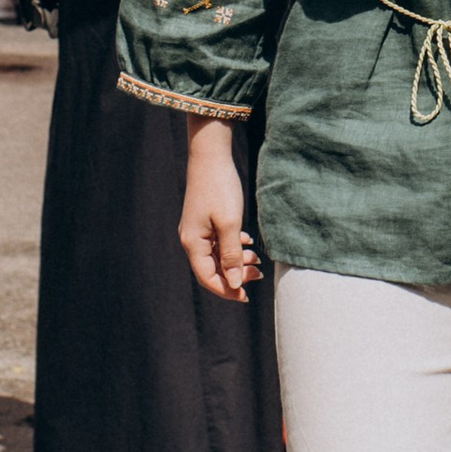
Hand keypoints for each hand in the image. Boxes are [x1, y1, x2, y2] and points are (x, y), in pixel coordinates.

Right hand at [179, 118, 258, 304]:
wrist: (210, 154)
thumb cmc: (220, 188)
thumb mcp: (230, 223)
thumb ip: (231, 255)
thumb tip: (234, 283)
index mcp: (194, 243)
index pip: (208, 278)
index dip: (227, 290)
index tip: (246, 296)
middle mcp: (192, 239)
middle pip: (213, 268)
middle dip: (235, 275)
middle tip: (258, 274)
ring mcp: (198, 229)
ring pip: (218, 255)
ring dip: (237, 261)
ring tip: (257, 259)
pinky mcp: (205, 219)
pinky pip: (218, 241)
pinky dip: (234, 246)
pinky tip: (248, 243)